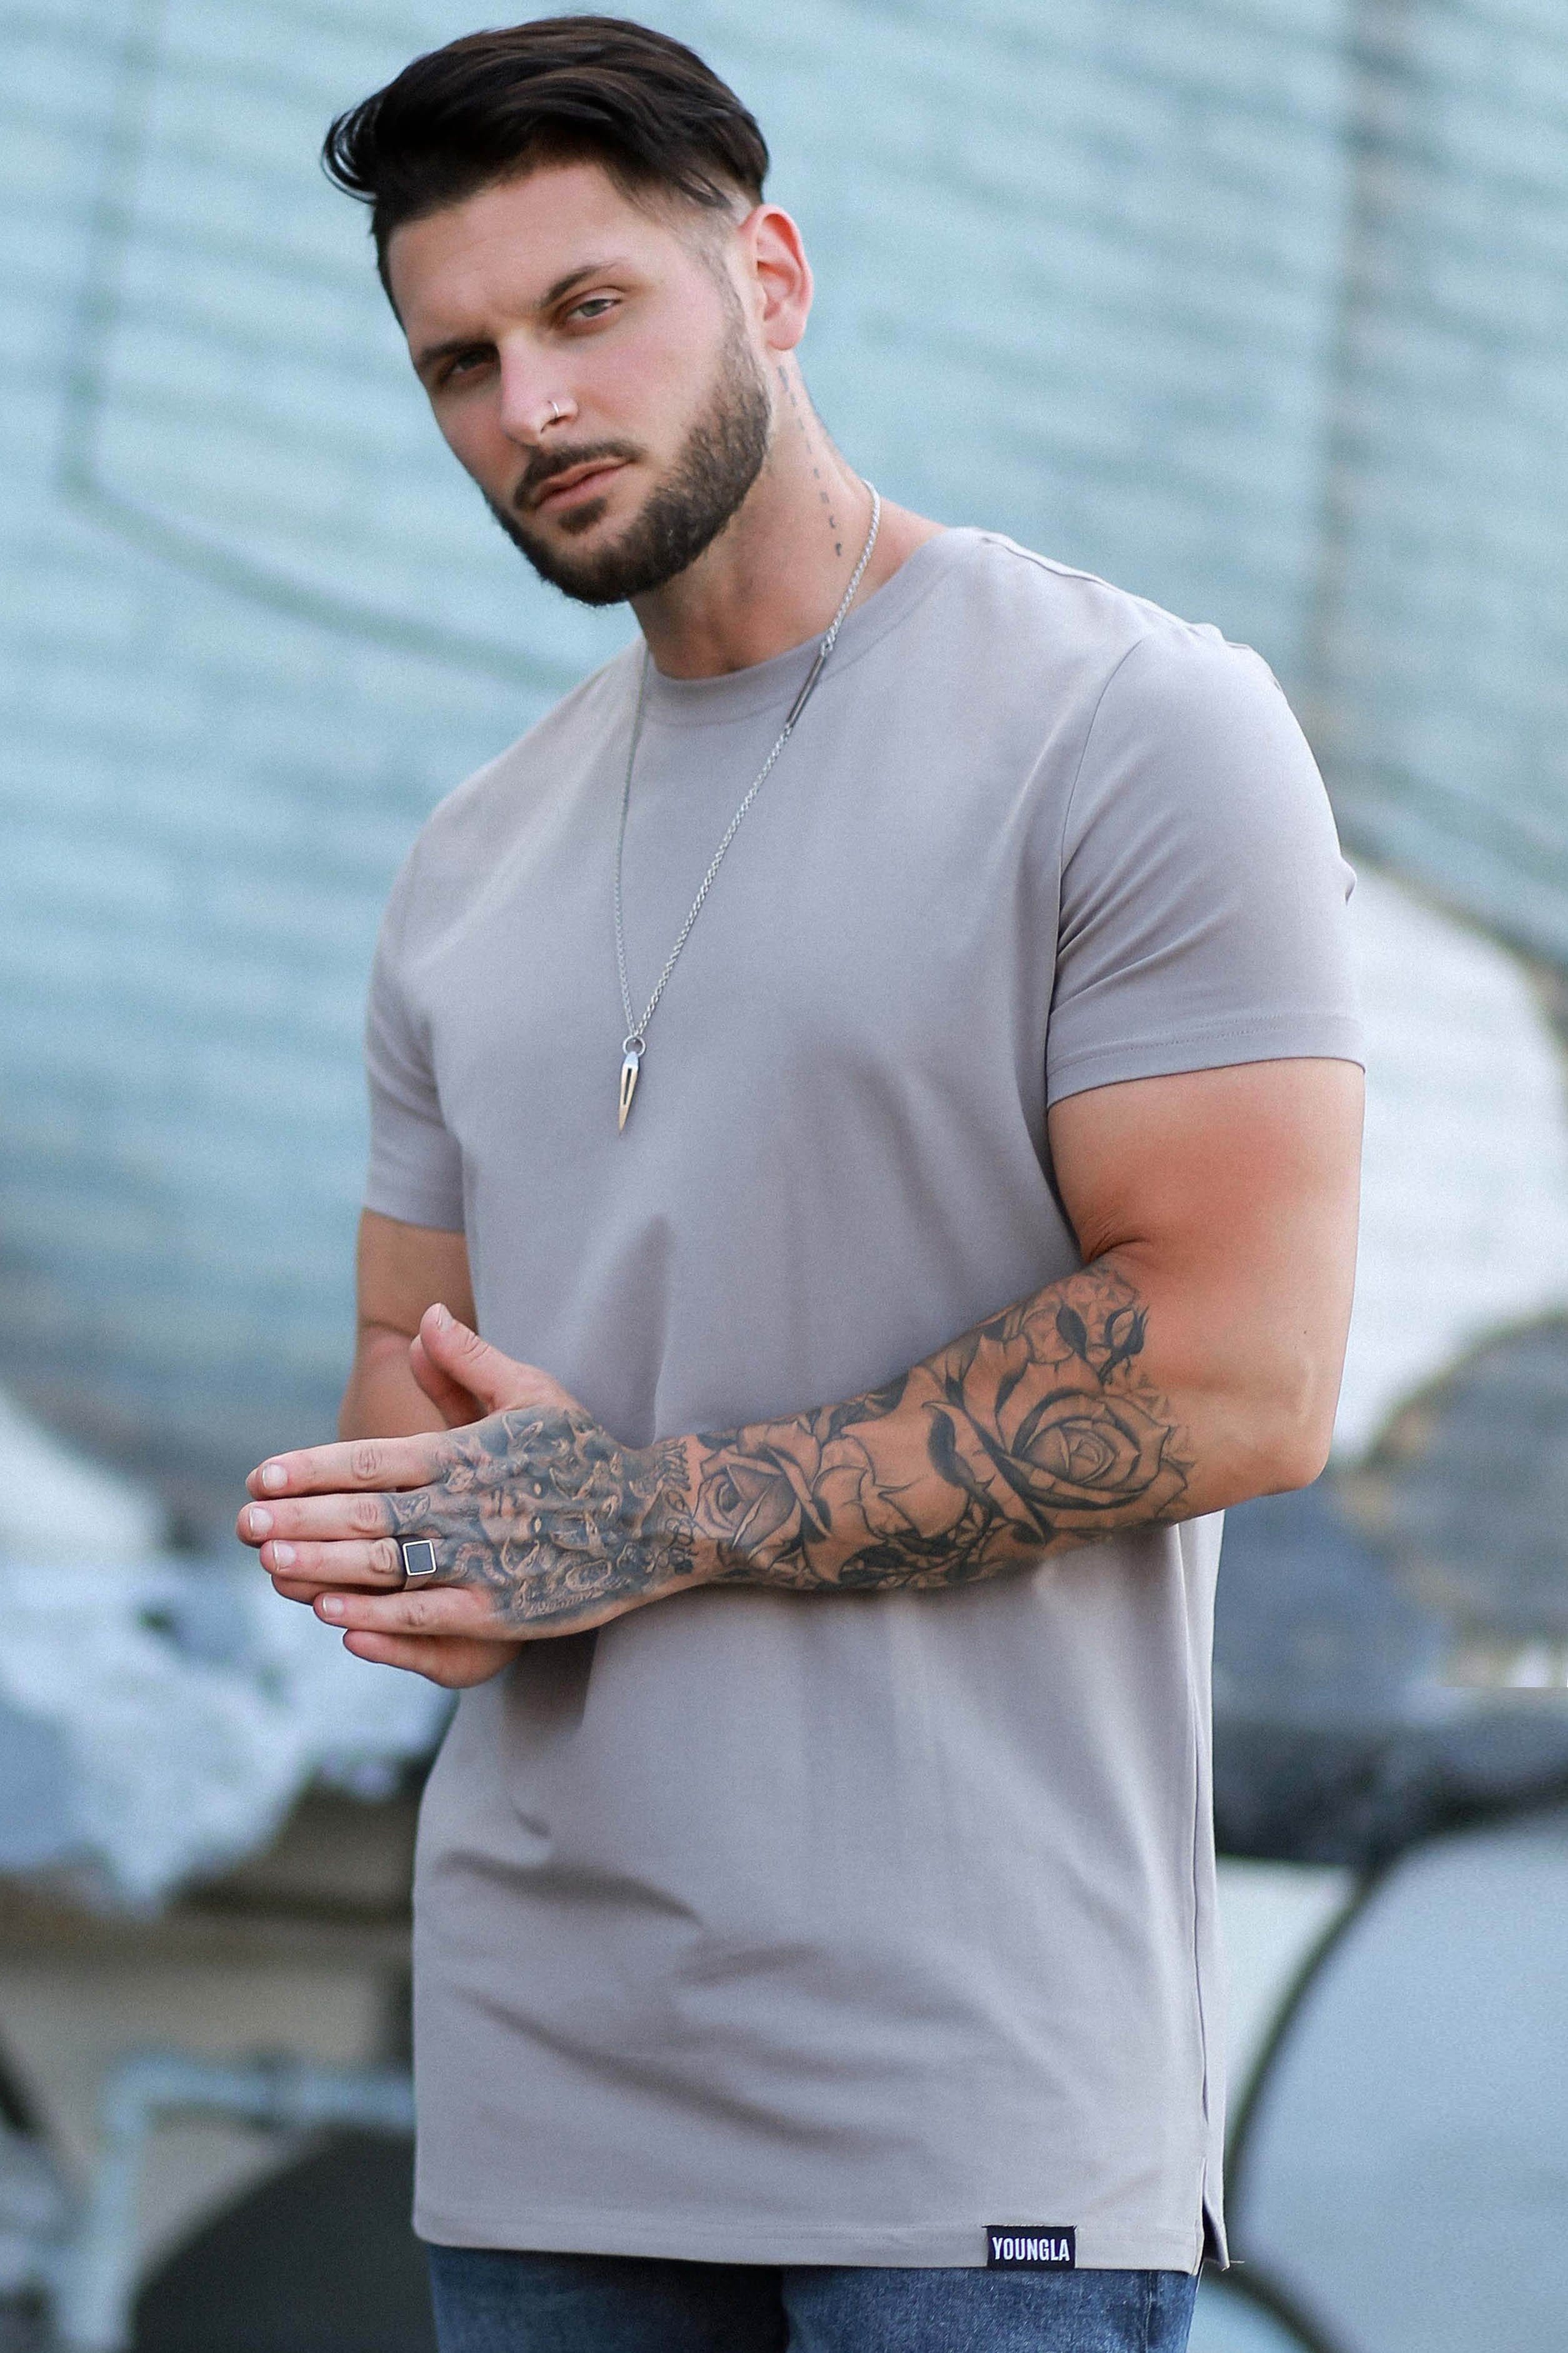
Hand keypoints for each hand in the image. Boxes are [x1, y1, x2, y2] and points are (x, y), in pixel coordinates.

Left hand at [237, 1306, 698, 1686]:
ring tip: (269, 1565)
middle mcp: (463, 1506)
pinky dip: (377, 1615)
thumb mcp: (533, 1391)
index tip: (257, 1478)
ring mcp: (481, 1561)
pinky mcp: (501, 1610)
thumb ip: (469, 1358)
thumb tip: (426, 1313)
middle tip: (243, 1527)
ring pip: (385, 1565)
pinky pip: (427, 1614)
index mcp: (463, 1453)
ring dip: (321, 1566)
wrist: (652, 1520)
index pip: (369, 1460)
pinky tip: (332, 1615)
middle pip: (363, 1515)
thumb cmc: (586, 1452)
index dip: (308, 1469)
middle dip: (297, 1521)